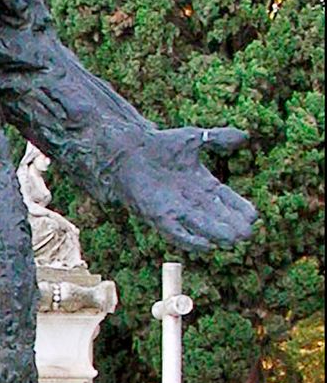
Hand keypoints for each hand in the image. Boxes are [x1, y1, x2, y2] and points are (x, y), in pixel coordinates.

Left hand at [120, 126, 256, 253]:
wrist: (129, 151)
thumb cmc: (160, 145)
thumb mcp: (194, 138)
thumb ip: (218, 138)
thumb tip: (246, 137)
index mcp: (202, 184)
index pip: (226, 198)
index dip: (239, 207)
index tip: (254, 216)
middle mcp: (191, 200)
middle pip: (216, 216)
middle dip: (231, 225)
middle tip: (248, 233)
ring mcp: (175, 209)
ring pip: (201, 225)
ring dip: (217, 233)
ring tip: (233, 240)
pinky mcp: (158, 215)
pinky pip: (176, 231)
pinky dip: (190, 239)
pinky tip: (206, 246)